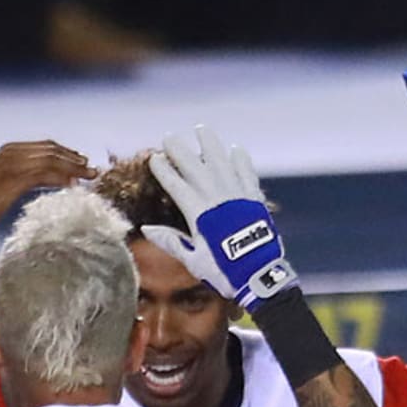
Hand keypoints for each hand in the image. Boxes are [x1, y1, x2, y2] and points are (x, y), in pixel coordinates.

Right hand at [0, 141, 95, 231]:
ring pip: (51, 161)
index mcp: (9, 150)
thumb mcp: (4, 183)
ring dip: (73, 168)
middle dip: (74, 159)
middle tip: (92, 169)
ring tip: (88, 177)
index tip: (82, 161)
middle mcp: (10, 153)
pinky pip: (44, 175)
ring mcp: (11, 165)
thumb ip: (23, 175)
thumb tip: (45, 177)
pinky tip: (72, 186)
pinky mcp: (13, 180)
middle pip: (51, 151)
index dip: (66, 153)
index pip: (45, 146)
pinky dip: (61, 179)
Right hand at [142, 126, 297, 311]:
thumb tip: (146, 227)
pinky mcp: (255, 200)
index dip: (164, 171)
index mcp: (200, 214)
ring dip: (211, 146)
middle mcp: (218, 199)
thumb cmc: (223, 271)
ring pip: (222, 164)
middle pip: (196, 169)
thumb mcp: (193, 259)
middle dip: (181, 152)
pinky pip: (246, 174)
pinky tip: (235, 149)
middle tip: (169, 137)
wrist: (260, 276)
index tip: (155, 158)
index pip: (177, 186)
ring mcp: (238, 197)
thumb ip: (171, 241)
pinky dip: (241, 161)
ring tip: (202, 129)